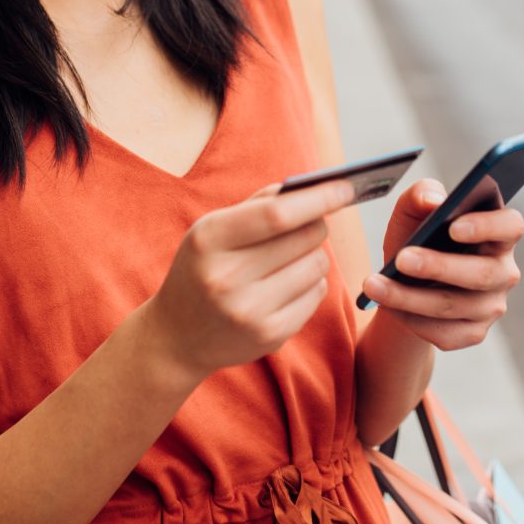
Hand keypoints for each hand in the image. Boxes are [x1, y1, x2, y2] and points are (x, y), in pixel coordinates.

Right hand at [144, 180, 356, 380]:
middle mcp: (226, 277)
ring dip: (313, 256)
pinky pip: (317, 294)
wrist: (177, 337)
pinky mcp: (269, 335)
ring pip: (317, 265)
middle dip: (317, 225)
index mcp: (209, 239)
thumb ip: (258, 205)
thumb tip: (313, 187)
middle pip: (305, 238)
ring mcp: (248, 311)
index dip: (318, 198)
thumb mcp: (213, 231)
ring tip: (288, 261)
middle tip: (308, 225)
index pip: (278, 214)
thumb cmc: (203, 269)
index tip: (346, 188)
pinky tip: (285, 287)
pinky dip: (311, 283)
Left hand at [360, 180, 523, 350]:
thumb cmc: (416, 238)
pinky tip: (388, 306)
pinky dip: (411, 320)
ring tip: (374, 285)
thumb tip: (432, 201)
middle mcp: (503, 271)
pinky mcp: (474, 332)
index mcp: (498, 233)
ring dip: (410, 297)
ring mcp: (492, 305)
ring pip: (454, 305)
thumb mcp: (412, 212)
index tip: (453, 226)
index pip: (511, 226)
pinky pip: (445, 333)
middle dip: (439, 266)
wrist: (403, 282)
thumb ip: (422, 194)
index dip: (488, 226)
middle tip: (402, 259)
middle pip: (482, 273)